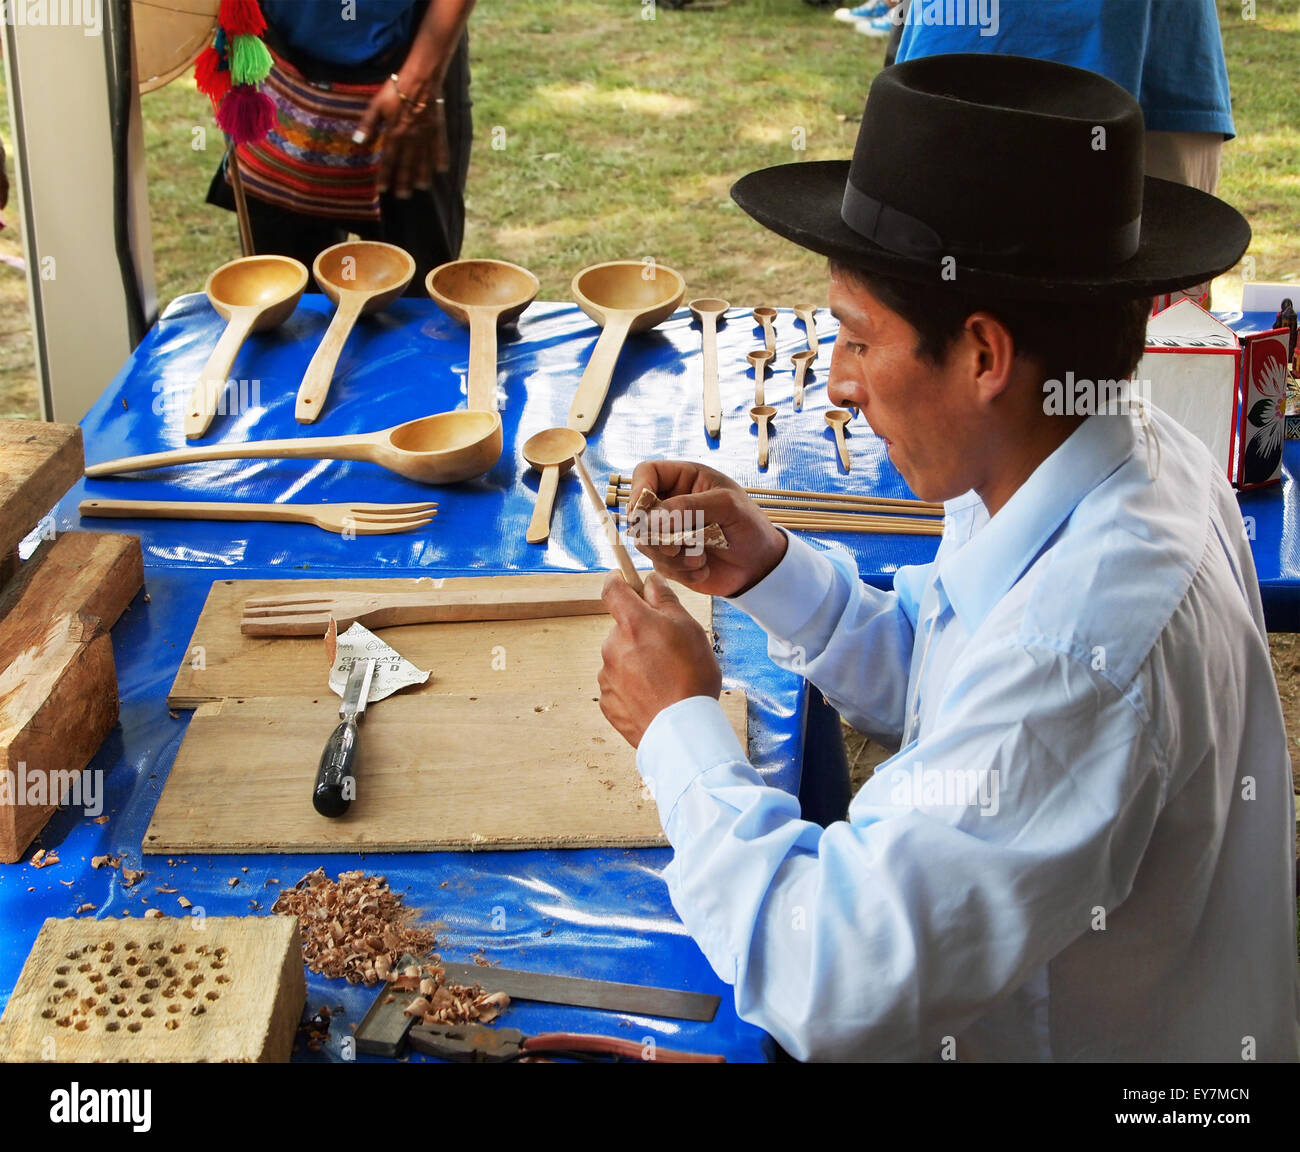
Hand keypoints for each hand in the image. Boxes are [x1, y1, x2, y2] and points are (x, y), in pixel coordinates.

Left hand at [355, 77, 445, 197]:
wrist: (420, 79)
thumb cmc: (396, 90)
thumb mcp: (376, 105)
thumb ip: (368, 124)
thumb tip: (358, 142)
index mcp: (394, 134)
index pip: (388, 160)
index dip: (384, 175)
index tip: (382, 189)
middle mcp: (411, 139)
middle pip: (407, 165)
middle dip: (404, 182)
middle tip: (403, 196)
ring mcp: (426, 136)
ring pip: (424, 161)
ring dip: (422, 176)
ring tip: (421, 188)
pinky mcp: (437, 130)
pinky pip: (440, 148)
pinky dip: (440, 159)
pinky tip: (441, 170)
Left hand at [598, 572, 721, 747]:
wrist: (682, 730)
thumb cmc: (691, 675)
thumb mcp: (688, 628)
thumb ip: (665, 600)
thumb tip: (650, 582)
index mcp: (632, 623)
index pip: (612, 589)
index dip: (618, 581)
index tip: (624, 581)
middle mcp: (612, 646)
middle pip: (622, 629)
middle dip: (640, 634)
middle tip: (668, 650)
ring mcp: (607, 676)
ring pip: (621, 658)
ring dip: (637, 662)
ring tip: (665, 680)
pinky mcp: (607, 702)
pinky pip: (618, 686)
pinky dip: (633, 687)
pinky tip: (654, 697)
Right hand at [624, 460, 787, 597]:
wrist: (759, 565)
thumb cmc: (749, 526)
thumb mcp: (728, 506)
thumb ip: (690, 506)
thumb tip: (653, 517)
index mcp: (684, 479)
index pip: (646, 473)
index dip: (639, 488)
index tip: (642, 510)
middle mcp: (670, 504)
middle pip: (638, 512)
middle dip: (655, 533)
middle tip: (676, 545)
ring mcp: (667, 532)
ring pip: (645, 542)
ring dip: (672, 555)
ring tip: (700, 558)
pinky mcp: (669, 558)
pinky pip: (659, 565)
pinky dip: (680, 570)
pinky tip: (703, 568)